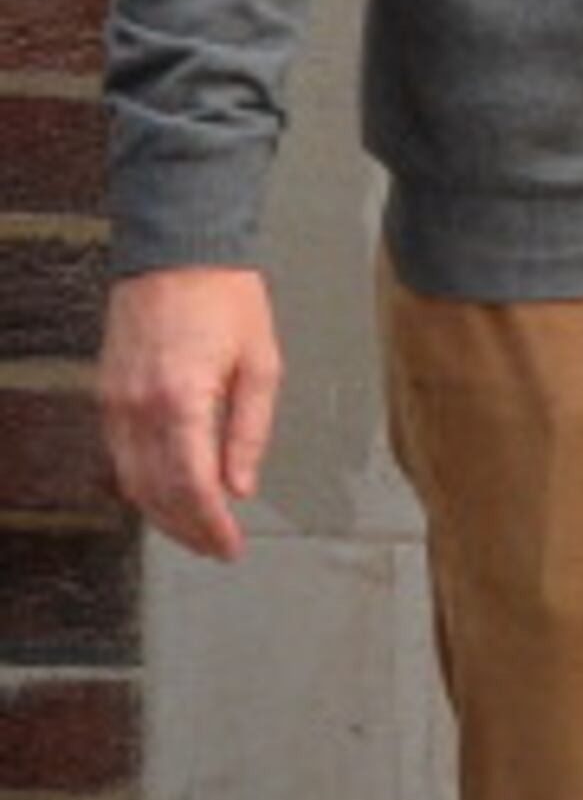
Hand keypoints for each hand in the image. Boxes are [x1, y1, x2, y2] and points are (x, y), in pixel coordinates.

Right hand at [98, 266, 281, 560]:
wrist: (176, 252)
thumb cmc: (226, 300)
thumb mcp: (260, 363)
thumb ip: (249, 430)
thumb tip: (240, 486)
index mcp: (181, 400)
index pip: (192, 486)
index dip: (210, 526)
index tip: (230, 547)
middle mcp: (138, 408)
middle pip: (155, 493)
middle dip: (186, 529)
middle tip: (216, 547)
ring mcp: (114, 403)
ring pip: (131, 481)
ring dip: (162, 513)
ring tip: (197, 529)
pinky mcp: (106, 395)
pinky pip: (120, 456)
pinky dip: (144, 483)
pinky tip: (170, 492)